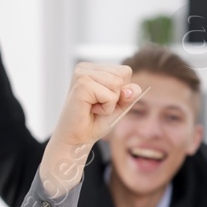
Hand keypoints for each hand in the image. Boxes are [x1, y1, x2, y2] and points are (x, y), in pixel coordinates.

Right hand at [40, 64, 145, 195]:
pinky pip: (110, 96)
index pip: (125, 71)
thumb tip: (129, 89)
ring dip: (110, 103)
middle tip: (97, 106)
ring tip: (93, 107)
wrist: (77, 139)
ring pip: (117, 84)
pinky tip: (90, 110)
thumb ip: (129, 94)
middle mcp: (85, 68)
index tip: (103, 101)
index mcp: (93, 68)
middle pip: (123, 75)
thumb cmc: (95, 121)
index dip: (121, 91)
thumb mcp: (119, 105)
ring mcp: (82, 74)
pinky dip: (106, 108)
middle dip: (116, 96)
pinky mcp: (82, 84)